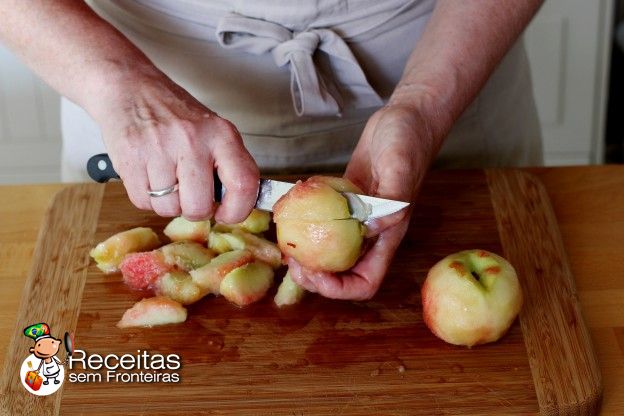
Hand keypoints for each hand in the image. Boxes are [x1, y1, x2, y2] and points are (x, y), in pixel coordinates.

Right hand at [94, 70, 258, 222]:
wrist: (130, 87)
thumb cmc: (175, 114)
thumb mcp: (213, 130)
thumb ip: (228, 164)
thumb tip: (238, 204)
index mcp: (221, 134)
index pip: (243, 184)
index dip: (238, 210)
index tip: (227, 213)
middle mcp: (192, 141)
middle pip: (199, 207)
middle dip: (195, 210)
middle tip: (190, 195)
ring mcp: (159, 150)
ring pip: (169, 209)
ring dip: (168, 203)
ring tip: (166, 179)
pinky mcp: (130, 159)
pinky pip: (143, 202)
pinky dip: (146, 197)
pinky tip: (149, 175)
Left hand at [288, 104, 436, 299]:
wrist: (407, 117)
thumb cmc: (409, 141)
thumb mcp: (400, 168)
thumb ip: (390, 201)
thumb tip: (369, 229)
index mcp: (387, 235)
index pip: (365, 282)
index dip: (338, 289)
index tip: (313, 274)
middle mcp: (372, 233)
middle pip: (343, 273)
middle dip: (315, 277)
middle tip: (292, 261)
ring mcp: (358, 218)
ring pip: (331, 250)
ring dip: (309, 255)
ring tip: (287, 242)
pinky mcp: (347, 201)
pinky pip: (325, 221)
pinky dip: (307, 223)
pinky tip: (292, 212)